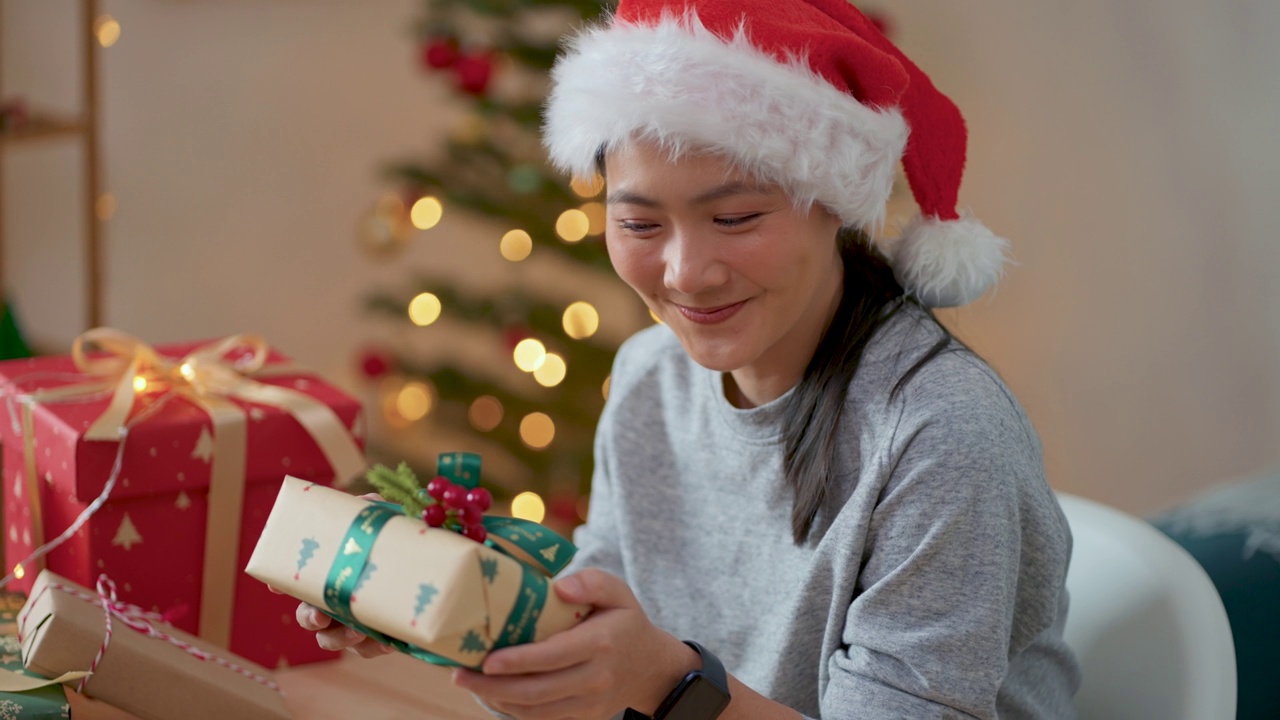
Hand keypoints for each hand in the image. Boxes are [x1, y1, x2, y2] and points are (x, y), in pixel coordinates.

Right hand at [271, 490, 394, 658]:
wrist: (422, 566)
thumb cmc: (390, 542)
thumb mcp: (380, 520)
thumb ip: (369, 508)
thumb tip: (367, 502)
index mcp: (326, 574)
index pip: (294, 581)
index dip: (280, 583)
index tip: (276, 586)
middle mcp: (331, 601)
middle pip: (307, 616)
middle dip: (309, 617)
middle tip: (320, 615)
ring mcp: (349, 621)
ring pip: (330, 639)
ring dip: (338, 639)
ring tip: (356, 632)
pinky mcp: (374, 637)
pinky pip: (367, 650)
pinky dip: (374, 647)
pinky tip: (388, 641)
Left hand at [453, 568, 699, 719]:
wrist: (652, 666)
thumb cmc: (626, 621)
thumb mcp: (618, 591)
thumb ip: (592, 582)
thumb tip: (559, 587)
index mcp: (601, 643)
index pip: (553, 656)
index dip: (518, 661)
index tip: (487, 659)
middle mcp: (595, 677)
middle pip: (537, 690)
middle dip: (493, 685)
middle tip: (460, 674)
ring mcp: (590, 702)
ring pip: (535, 711)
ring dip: (497, 700)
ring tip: (469, 682)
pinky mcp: (583, 716)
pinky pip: (542, 719)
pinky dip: (513, 709)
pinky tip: (493, 693)